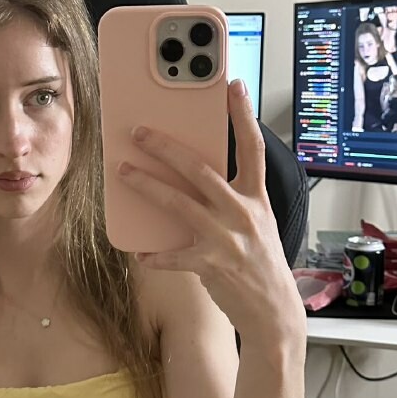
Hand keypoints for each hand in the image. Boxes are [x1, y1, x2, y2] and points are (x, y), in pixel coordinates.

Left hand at [116, 77, 305, 345]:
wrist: (273, 312)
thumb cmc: (259, 263)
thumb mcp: (256, 224)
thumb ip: (231, 199)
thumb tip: (192, 177)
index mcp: (257, 198)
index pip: (252, 148)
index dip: (243, 115)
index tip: (232, 86)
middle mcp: (244, 213)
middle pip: (201, 169)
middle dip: (166, 147)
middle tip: (140, 132)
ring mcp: (227, 238)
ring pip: (179, 203)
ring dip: (147, 185)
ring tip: (123, 172)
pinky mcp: (211, 264)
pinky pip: (173, 255)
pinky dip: (153, 255)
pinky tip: (138, 251)